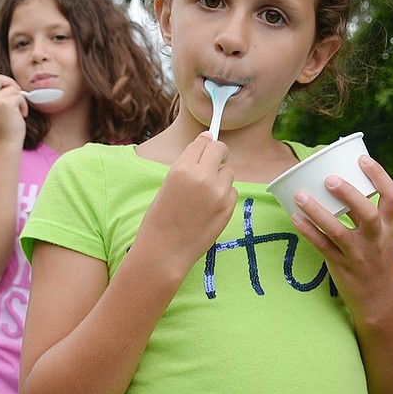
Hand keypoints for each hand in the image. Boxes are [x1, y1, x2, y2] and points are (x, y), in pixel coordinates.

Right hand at [0, 73, 28, 144]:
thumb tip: (8, 84)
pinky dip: (24, 105)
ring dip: (20, 99)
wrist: (6, 143)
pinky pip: (20, 97)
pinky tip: (21, 115)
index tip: (10, 89)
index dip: (1, 81)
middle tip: (17, 93)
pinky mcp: (6, 104)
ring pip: (12, 89)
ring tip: (18, 112)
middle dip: (9, 82)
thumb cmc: (4, 129)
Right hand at [136, 131, 237, 274]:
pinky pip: (232, 191)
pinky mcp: (228, 208)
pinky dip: (225, 194)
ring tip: (205, 193)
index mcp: (182, 168)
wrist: (164, 251)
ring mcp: (218, 193)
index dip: (204, 143)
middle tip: (214, 161)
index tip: (206, 146)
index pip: (202, 142)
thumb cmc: (160, 218)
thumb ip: (187, 165)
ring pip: (228, 172)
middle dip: (217, 153)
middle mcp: (202, 177)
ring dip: (220, 177)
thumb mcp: (167, 184)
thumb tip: (206, 143)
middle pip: (220, 149)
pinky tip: (210, 206)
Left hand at [290, 155, 392, 322]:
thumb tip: (335, 185)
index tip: (362, 159)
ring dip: (318, 212)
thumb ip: (363, 216)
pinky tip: (295, 218)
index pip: (392, 198)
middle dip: (349, 195)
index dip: (379, 176)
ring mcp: (358, 255)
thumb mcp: (380, 238)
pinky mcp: (341, 267)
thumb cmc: (375, 263)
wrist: (380, 303)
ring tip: (300, 195)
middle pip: (368, 214)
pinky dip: (308, 231)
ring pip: (338, 231)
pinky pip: (322, 247)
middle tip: (329, 179)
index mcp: (388, 228)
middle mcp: (375, 240)